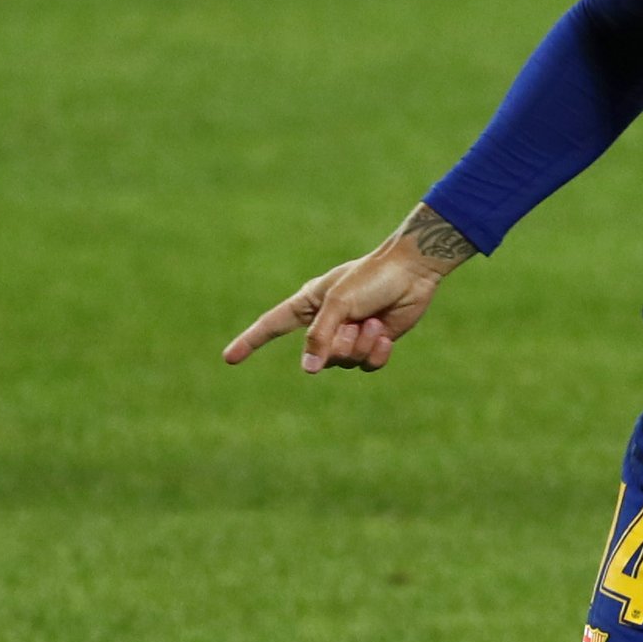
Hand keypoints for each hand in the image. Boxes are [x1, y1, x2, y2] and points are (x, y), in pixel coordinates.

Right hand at [223, 206, 472, 374]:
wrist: (413, 272)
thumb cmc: (372, 278)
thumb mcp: (339, 304)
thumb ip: (320, 336)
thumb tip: (308, 369)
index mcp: (308, 304)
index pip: (271, 326)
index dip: (250, 342)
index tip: (228, 359)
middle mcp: (325, 323)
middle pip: (318, 356)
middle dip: (340, 344)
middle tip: (357, 323)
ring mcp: (349, 335)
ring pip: (344, 362)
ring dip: (362, 344)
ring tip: (375, 321)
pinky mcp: (372, 343)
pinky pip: (367, 365)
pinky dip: (377, 352)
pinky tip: (386, 333)